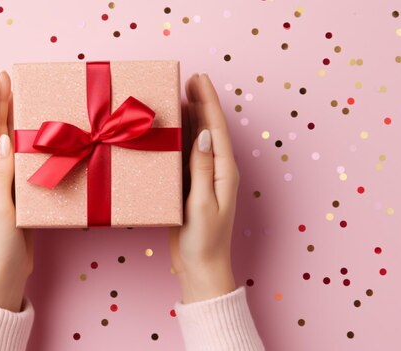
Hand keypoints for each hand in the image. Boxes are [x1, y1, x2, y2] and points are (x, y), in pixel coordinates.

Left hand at [0, 70, 33, 311]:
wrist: (3, 275)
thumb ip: (3, 175)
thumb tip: (7, 140)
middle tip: (1, 75)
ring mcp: (1, 180)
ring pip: (3, 140)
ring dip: (5, 115)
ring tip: (11, 90)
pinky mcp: (15, 189)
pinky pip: (18, 157)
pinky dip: (21, 138)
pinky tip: (26, 125)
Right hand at [170, 73, 239, 303]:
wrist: (200, 267)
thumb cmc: (203, 240)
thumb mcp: (203, 203)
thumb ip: (203, 168)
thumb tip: (205, 133)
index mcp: (225, 172)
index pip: (218, 129)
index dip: (209, 102)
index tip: (200, 79)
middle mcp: (217, 170)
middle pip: (210, 129)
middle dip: (202, 102)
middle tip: (191, 79)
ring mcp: (205, 177)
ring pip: (199, 139)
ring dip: (193, 116)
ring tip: (183, 95)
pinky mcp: (192, 185)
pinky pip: (188, 155)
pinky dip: (182, 137)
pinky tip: (176, 128)